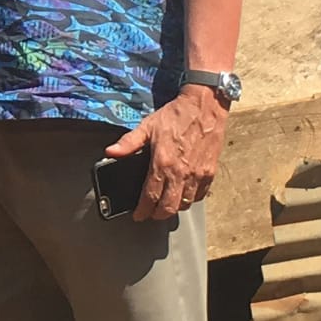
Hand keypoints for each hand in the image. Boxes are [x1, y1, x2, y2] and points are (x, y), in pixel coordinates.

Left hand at [106, 87, 225, 221]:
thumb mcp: (148, 126)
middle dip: (157, 215)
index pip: (150, 197)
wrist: (205, 105)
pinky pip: (200, 195)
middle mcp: (181, 173)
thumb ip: (128, 143)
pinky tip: (183, 193)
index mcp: (162, 163)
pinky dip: (191, 199)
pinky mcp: (210, 172)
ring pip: (185, 204)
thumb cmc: (176, 115)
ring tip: (166, 203)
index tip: (138, 215)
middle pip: (169, 207)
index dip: (142, 211)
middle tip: (151, 213)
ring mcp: (198, 174)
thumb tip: (110, 152)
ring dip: (174, 207)